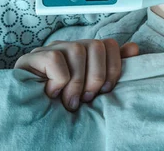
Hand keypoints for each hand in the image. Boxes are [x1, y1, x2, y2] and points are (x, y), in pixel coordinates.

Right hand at [14, 39, 138, 111]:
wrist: (30, 118)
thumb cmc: (63, 105)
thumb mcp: (92, 89)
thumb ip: (112, 68)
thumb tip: (134, 48)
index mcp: (85, 53)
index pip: (109, 44)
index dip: (113, 67)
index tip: (105, 90)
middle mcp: (68, 47)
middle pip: (96, 45)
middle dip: (96, 76)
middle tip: (87, 98)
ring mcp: (50, 50)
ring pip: (77, 50)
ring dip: (76, 82)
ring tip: (70, 101)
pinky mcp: (31, 58)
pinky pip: (55, 58)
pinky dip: (58, 80)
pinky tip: (52, 94)